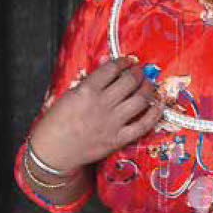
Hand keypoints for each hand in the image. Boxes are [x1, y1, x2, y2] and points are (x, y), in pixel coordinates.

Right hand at [31, 55, 163, 172]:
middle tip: (139, 72)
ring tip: (148, 85)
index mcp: (87, 90)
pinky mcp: (118, 139)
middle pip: (130, 81)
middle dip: (138, 72)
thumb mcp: (69, 94)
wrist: (53, 151)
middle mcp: (102, 104)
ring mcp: (112, 122)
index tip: (127, 61)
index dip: (124, 61)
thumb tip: (107, 63)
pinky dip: (154, 113)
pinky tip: (158, 105)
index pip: (113, 68)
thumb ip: (89, 79)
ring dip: (148, 88)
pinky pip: (143, 125)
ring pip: (141, 99)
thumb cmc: (56, 122)